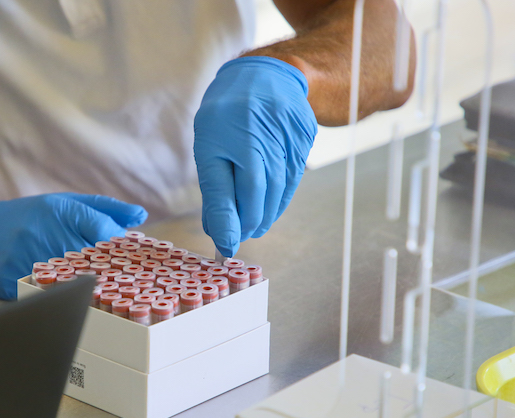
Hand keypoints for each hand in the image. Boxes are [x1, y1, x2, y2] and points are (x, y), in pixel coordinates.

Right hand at [0, 193, 147, 299]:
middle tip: (118, 290)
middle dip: (106, 276)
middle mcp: (42, 231)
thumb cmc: (31, 217)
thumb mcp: (66, 203)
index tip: (131, 265)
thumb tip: (140, 215)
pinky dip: (51, 304)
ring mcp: (22, 255)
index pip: (102, 231)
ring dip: (80, 295)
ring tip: (90, 300)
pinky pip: (37, 298)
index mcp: (60, 211)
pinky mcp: (4, 279)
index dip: (120, 251)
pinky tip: (58, 305)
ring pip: (64, 285)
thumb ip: (105, 209)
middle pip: (88, 262)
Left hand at [194, 56, 316, 256]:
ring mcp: (291, 132)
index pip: (245, 188)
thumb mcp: (209, 147)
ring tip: (254, 227)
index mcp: (239, 131)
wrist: (263, 75)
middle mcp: (268, 130)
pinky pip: (294, 175)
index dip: (237, 221)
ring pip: (282, 186)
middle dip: (252, 221)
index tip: (227, 246)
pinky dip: (281, 196)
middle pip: (265, 190)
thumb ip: (215, 191)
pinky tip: (269, 207)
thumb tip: (219, 233)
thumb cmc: (226, 116)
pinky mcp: (305, 135)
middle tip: (240, 238)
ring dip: (268, 213)